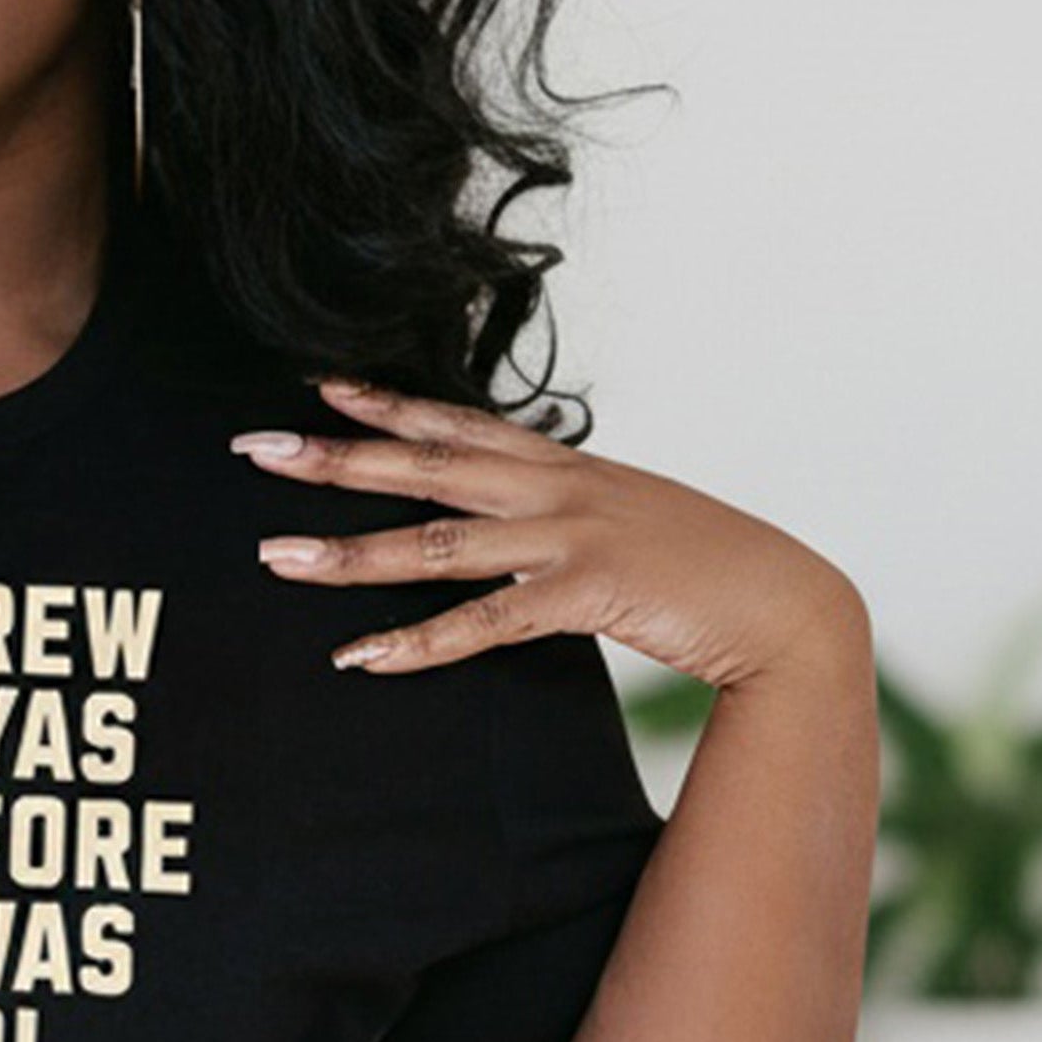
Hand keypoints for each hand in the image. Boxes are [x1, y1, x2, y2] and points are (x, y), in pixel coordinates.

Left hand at [234, 373, 862, 690]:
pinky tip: (359, 656)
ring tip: (273, 557)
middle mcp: (556, 487)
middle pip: (424, 464)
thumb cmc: (703, 567)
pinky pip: (482, 621)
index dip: (385, 400)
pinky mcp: (586, 593)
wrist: (787, 603)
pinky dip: (416, 643)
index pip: (456, 422)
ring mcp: (569, 536)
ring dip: (348, 552)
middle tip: (254, 450)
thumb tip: (513, 521)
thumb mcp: (624, 519)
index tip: (318, 385)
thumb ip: (562, 511)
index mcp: (563, 464)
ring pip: (435, 543)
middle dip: (335, 456)